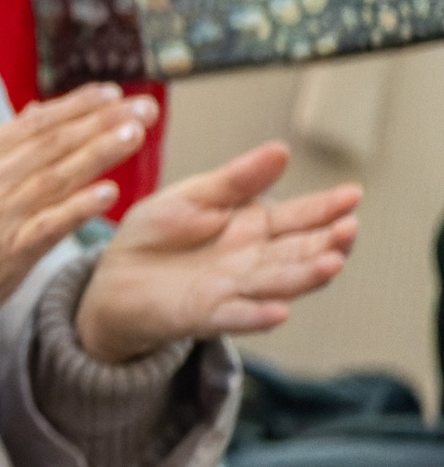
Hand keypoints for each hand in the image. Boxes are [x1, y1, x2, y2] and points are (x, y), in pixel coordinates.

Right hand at [0, 85, 156, 358]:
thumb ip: (2, 146)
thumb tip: (37, 112)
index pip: (34, 124)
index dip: (75, 106)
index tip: (112, 92)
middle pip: (53, 144)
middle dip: (101, 123)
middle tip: (142, 107)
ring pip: (57, 177)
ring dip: (98, 154)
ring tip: (133, 134)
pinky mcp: (9, 252)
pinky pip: (50, 225)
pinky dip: (78, 208)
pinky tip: (107, 193)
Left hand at [74, 143, 359, 364]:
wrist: (113, 277)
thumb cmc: (157, 235)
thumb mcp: (194, 196)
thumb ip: (236, 180)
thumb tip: (281, 150)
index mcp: (253, 228)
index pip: (298, 217)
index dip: (325, 207)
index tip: (352, 194)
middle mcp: (253, 261)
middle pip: (299, 252)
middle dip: (327, 242)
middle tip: (349, 228)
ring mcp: (233, 290)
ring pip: (278, 284)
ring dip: (305, 276)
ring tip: (331, 264)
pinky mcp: (204, 315)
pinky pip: (236, 316)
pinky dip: (257, 315)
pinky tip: (279, 312)